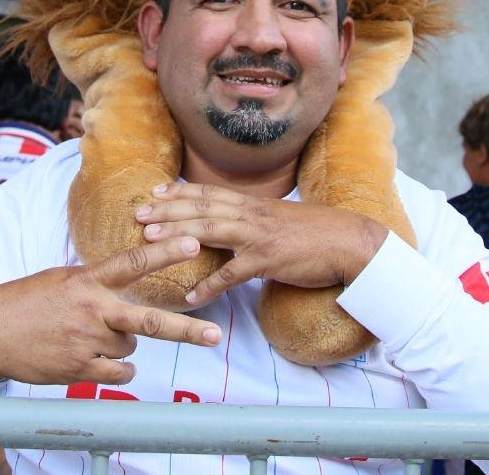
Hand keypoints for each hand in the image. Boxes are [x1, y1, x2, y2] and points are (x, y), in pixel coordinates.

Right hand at [0, 237, 221, 384]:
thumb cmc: (29, 301)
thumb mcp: (63, 279)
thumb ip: (97, 282)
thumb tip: (128, 285)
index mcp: (88, 281)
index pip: (133, 263)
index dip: (165, 252)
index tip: (193, 243)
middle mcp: (92, 310)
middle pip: (148, 320)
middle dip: (186, 329)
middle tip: (216, 335)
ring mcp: (86, 341)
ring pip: (131, 344)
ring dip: (121, 341)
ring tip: (90, 334)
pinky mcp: (79, 368)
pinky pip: (119, 370)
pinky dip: (118, 367)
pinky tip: (96, 357)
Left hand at [135, 182, 387, 306]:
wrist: (349, 241)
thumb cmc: (316, 232)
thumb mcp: (280, 218)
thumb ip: (254, 218)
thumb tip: (234, 221)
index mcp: (253, 203)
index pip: (210, 192)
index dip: (180, 191)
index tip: (155, 191)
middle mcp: (251, 214)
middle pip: (201, 207)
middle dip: (168, 209)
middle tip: (139, 214)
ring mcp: (258, 236)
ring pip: (210, 230)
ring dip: (178, 234)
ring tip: (151, 241)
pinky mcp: (268, 260)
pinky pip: (233, 274)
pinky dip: (210, 285)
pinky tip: (192, 296)